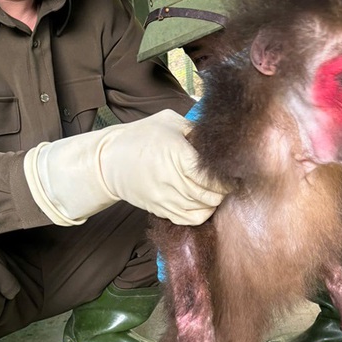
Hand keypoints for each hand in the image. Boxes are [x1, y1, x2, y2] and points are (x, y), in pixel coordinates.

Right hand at [100, 110, 224, 224]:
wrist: (108, 161)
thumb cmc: (141, 136)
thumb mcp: (168, 121)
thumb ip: (195, 129)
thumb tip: (219, 139)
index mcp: (175, 153)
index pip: (208, 176)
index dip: (225, 179)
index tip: (233, 175)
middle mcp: (169, 178)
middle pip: (207, 195)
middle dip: (223, 192)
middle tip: (228, 184)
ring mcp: (163, 197)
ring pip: (200, 209)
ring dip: (213, 203)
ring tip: (216, 192)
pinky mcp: (159, 209)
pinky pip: (188, 220)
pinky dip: (201, 214)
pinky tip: (202, 203)